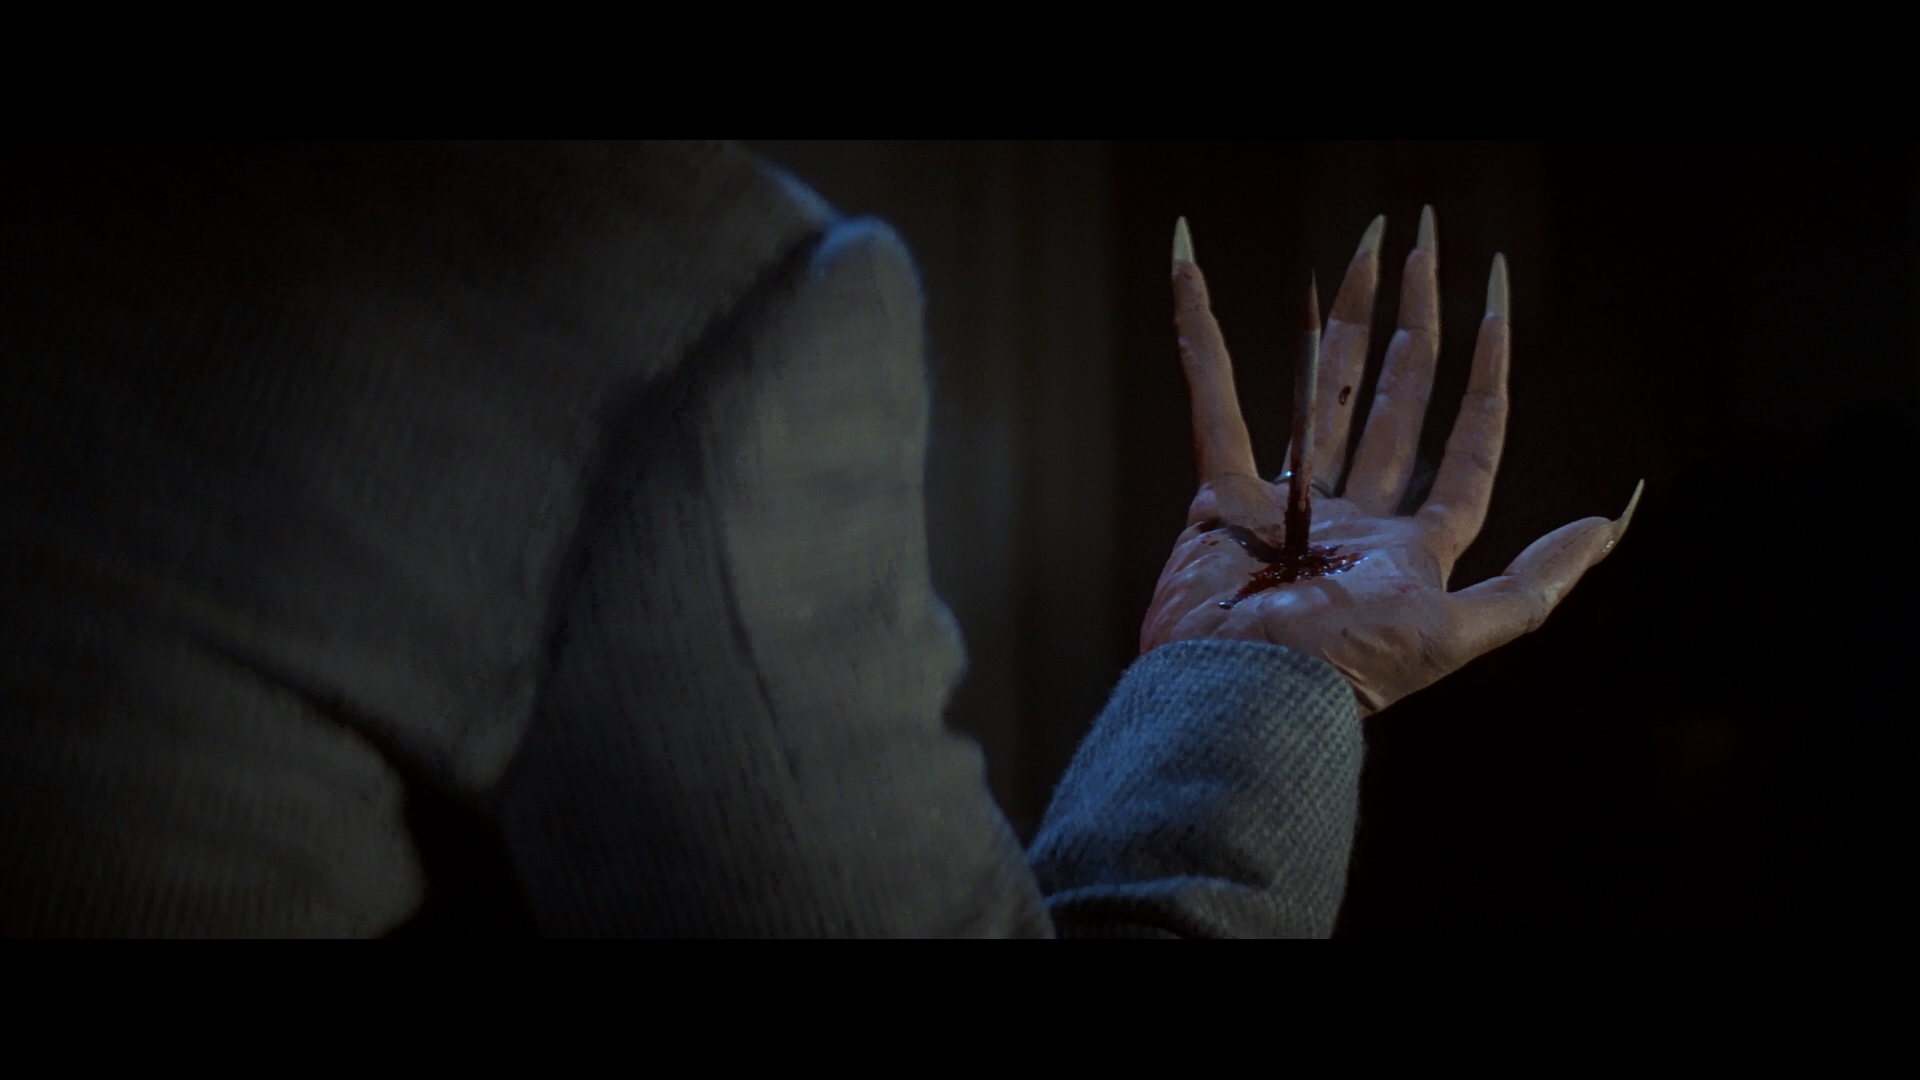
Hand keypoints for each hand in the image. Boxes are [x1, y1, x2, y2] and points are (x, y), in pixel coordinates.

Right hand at [1142, 209, 1639, 714]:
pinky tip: (1193, 278)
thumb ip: (1532, 585)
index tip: (1494, 307)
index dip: (1485, 378)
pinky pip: (1214, 403)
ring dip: (1341, 316)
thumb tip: (1612, 520)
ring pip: (1321, 388)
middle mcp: (1356, 516)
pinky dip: (1200, 339)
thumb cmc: (1347, 668)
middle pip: (1395, 399)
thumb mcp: (1457, 632)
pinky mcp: (1222, 497)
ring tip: (1363, 247)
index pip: (1465, 446)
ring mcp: (1288, 504)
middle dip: (1414, 321)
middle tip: (1422, 247)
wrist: (1239, 694)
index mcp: (1414, 547)